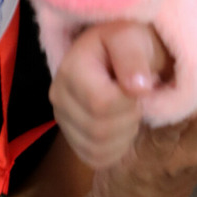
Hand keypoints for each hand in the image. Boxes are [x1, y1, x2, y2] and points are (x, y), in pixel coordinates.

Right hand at [50, 20, 170, 170]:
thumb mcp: (133, 37)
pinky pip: (96, 158)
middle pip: (99, 130)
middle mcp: (58, 96)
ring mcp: (61, 120)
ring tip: (127, 109)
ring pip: (98, 148)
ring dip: (125, 133)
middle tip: (136, 98)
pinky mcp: (71, 138)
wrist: (119, 51)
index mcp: (70, 69)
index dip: (128, 101)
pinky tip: (120, 125)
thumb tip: (138, 89)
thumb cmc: (128, 41)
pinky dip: (117, 147)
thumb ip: (134, 58)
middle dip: (129, 118)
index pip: (101, 104)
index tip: (138, 84)